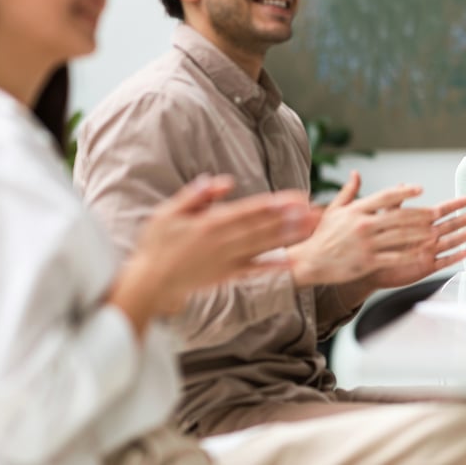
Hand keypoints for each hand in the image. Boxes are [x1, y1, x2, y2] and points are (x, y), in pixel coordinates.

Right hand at [111, 175, 311, 333]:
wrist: (149, 282)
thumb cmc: (157, 244)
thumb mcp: (168, 212)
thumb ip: (197, 195)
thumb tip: (224, 182)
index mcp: (210, 223)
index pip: (250, 210)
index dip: (276, 203)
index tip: (297, 197)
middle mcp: (223, 241)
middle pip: (263, 226)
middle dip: (291, 218)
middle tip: (316, 210)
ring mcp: (226, 260)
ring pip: (263, 245)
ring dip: (288, 237)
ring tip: (310, 228)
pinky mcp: (226, 276)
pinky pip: (254, 270)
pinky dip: (272, 267)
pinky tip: (291, 262)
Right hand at [288, 171, 441, 285]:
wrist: (310, 262)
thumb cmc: (322, 236)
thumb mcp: (334, 210)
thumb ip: (349, 191)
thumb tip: (356, 173)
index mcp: (356, 210)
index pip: (385, 196)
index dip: (404, 191)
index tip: (420, 189)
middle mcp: (362, 225)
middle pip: (398, 216)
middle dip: (421, 214)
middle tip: (439, 212)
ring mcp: (366, 244)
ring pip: (400, 236)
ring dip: (421, 233)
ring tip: (437, 231)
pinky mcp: (367, 261)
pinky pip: (395, 257)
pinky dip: (411, 255)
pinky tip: (424, 253)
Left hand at [357, 196, 465, 290]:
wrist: (368, 265)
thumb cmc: (375, 241)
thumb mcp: (383, 218)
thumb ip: (394, 203)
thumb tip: (402, 184)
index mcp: (419, 222)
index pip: (441, 211)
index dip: (455, 204)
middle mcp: (427, 236)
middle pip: (451, 225)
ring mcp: (428, 251)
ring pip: (451, 242)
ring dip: (465, 236)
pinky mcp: (425, 267)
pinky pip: (443, 261)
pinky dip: (454, 257)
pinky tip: (465, 252)